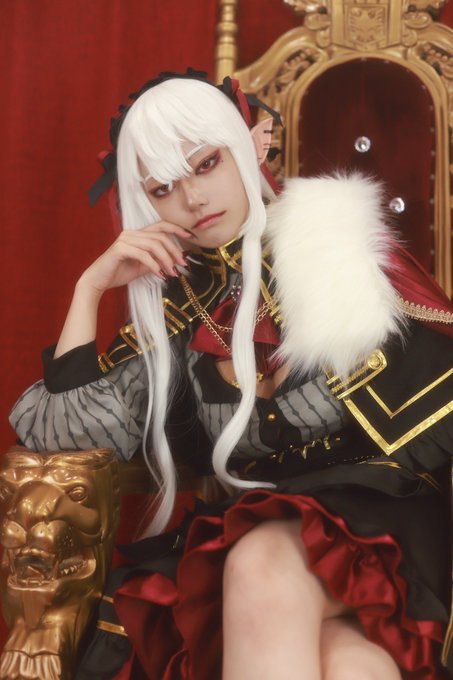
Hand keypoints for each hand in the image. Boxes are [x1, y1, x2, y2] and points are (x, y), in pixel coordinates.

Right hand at [53, 221, 191, 357]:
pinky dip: (155, 265)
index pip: (161, 226)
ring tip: (172, 273)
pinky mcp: (120, 248)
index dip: (177, 228)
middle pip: (161, 236)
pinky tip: (160, 274)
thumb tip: (174, 261)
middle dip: (175, 251)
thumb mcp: (142, 267)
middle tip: (182, 265)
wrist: (98, 281)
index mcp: (137, 234)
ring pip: (154, 245)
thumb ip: (156, 261)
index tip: (191, 237)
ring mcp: (125, 239)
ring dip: (166, 260)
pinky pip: (144, 254)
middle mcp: (131, 233)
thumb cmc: (118, 273)